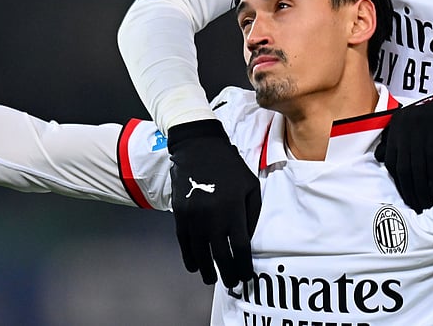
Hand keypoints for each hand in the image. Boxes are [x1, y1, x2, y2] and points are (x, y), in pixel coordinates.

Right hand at [167, 119, 261, 287]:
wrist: (198, 148)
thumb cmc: (229, 167)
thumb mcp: (250, 185)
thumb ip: (251, 214)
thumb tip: (247, 238)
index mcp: (234, 210)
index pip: (240, 248)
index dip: (243, 266)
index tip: (246, 276)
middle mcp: (213, 218)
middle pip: (221, 256)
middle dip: (227, 273)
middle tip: (232, 284)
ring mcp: (194, 217)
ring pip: (200, 253)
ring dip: (207, 270)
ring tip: (212, 279)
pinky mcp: (180, 214)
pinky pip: (184, 242)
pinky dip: (189, 257)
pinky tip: (194, 266)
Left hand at [374, 81, 432, 212]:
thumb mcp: (416, 123)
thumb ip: (399, 139)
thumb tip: (379, 157)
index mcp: (397, 124)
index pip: (390, 161)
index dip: (398, 184)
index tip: (406, 199)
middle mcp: (405, 125)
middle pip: (402, 168)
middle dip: (409, 191)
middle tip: (417, 208)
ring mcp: (421, 126)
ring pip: (416, 167)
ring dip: (421, 191)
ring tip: (427, 205)